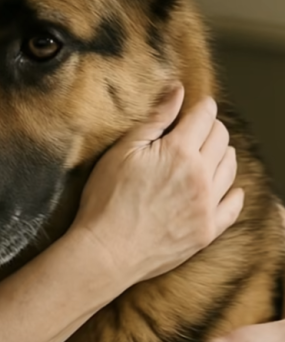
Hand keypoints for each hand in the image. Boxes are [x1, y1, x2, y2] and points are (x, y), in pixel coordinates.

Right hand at [73, 87, 243, 285]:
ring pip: (231, 168)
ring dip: (222, 154)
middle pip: (221, 139)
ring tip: (206, 154)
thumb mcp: (123, 150)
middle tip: (196, 129)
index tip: (196, 105)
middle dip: (211, 127)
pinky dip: (234, 191)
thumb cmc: (107, 198)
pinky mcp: (208, 230)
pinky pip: (234, 205)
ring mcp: (207, 205)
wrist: (108, 250)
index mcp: (178, 152)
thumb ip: (155, 119)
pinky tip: (226, 187)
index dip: (201, 106)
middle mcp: (200, 176)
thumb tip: (177, 91)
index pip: (204, 117)